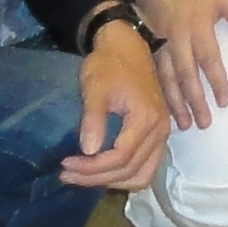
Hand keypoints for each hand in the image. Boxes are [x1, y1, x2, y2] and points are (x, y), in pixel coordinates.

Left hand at [64, 18, 171, 190]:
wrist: (127, 45)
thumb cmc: (109, 63)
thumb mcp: (96, 88)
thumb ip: (94, 119)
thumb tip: (89, 151)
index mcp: (146, 119)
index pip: (120, 158)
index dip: (91, 168)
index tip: (65, 164)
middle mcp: (160, 131)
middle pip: (131, 170)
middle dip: (97, 178)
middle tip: (67, 173)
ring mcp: (162, 134)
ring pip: (142, 174)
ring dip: (113, 181)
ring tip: (84, 177)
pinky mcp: (157, 134)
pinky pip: (146, 166)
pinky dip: (125, 174)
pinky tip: (103, 171)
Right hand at [133, 0, 227, 130]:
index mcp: (198, 26)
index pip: (209, 58)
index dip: (217, 81)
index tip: (225, 102)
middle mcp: (178, 39)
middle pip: (187, 75)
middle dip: (195, 101)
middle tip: (204, 123)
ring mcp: (161, 45)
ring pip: (168, 79)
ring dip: (176, 104)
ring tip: (185, 125)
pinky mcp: (149, 49)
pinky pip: (154, 76)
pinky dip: (161, 95)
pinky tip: (166, 111)